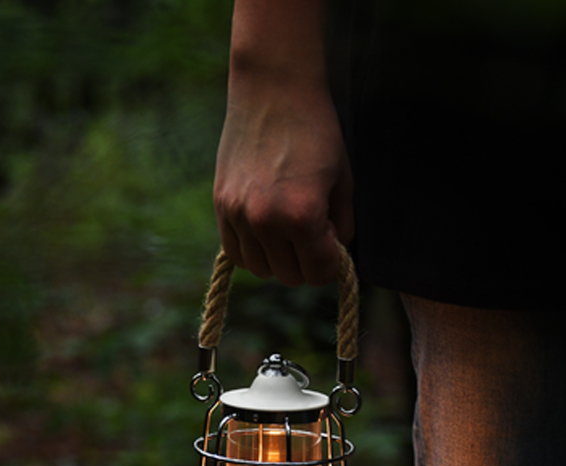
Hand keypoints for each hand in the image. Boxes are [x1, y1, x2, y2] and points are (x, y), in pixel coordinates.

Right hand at [213, 79, 353, 286]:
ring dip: (280, 260)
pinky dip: (254, 252)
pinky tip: (266, 231)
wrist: (273, 89)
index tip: (332, 237)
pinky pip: (236, 253)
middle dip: (308, 262)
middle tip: (312, 231)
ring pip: (261, 270)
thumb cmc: (317, 132)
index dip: (332, 262)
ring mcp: (238, 214)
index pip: (320, 273)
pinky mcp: (221, 205)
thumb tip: (332, 255)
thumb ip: (342, 227)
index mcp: (301, 217)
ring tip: (289, 231)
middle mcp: (265, 221)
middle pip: (290, 277)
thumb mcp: (344, 182)